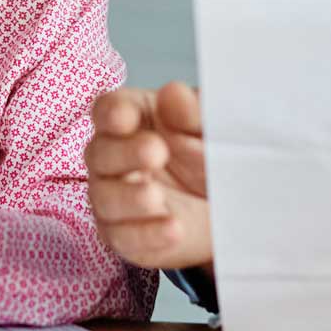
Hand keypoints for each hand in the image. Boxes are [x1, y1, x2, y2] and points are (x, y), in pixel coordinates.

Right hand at [85, 82, 210, 269]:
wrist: (231, 204)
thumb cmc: (210, 154)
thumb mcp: (210, 129)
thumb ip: (193, 112)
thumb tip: (174, 93)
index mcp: (131, 118)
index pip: (107, 110)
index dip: (112, 113)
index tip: (127, 117)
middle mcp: (113, 156)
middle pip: (99, 153)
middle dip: (125, 153)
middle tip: (157, 151)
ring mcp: (114, 196)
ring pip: (105, 197)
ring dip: (130, 197)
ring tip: (158, 197)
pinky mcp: (125, 234)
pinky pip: (124, 237)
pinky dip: (147, 233)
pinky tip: (173, 227)